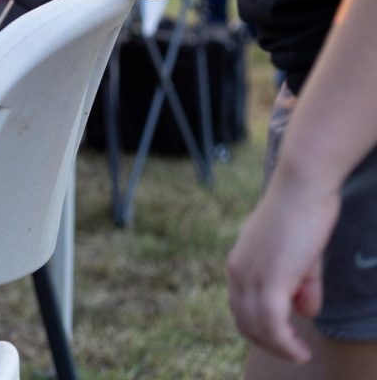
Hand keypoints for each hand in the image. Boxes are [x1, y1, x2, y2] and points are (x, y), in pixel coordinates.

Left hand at [227, 174, 339, 362]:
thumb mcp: (301, 256)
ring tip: (300, 354)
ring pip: (258, 327)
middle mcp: (238, 271)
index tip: (281, 338)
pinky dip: (284, 342)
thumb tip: (305, 313)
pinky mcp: (269, 280)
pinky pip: (272, 323)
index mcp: (239, 263)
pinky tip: (300, 350)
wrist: (301, 188)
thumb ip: (301, 285)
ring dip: (278, 347)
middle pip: (244, 321)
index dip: (259, 328)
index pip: (240, 307)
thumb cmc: (303, 213)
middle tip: (293, 352)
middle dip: (268, 342)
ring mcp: (251, 276)